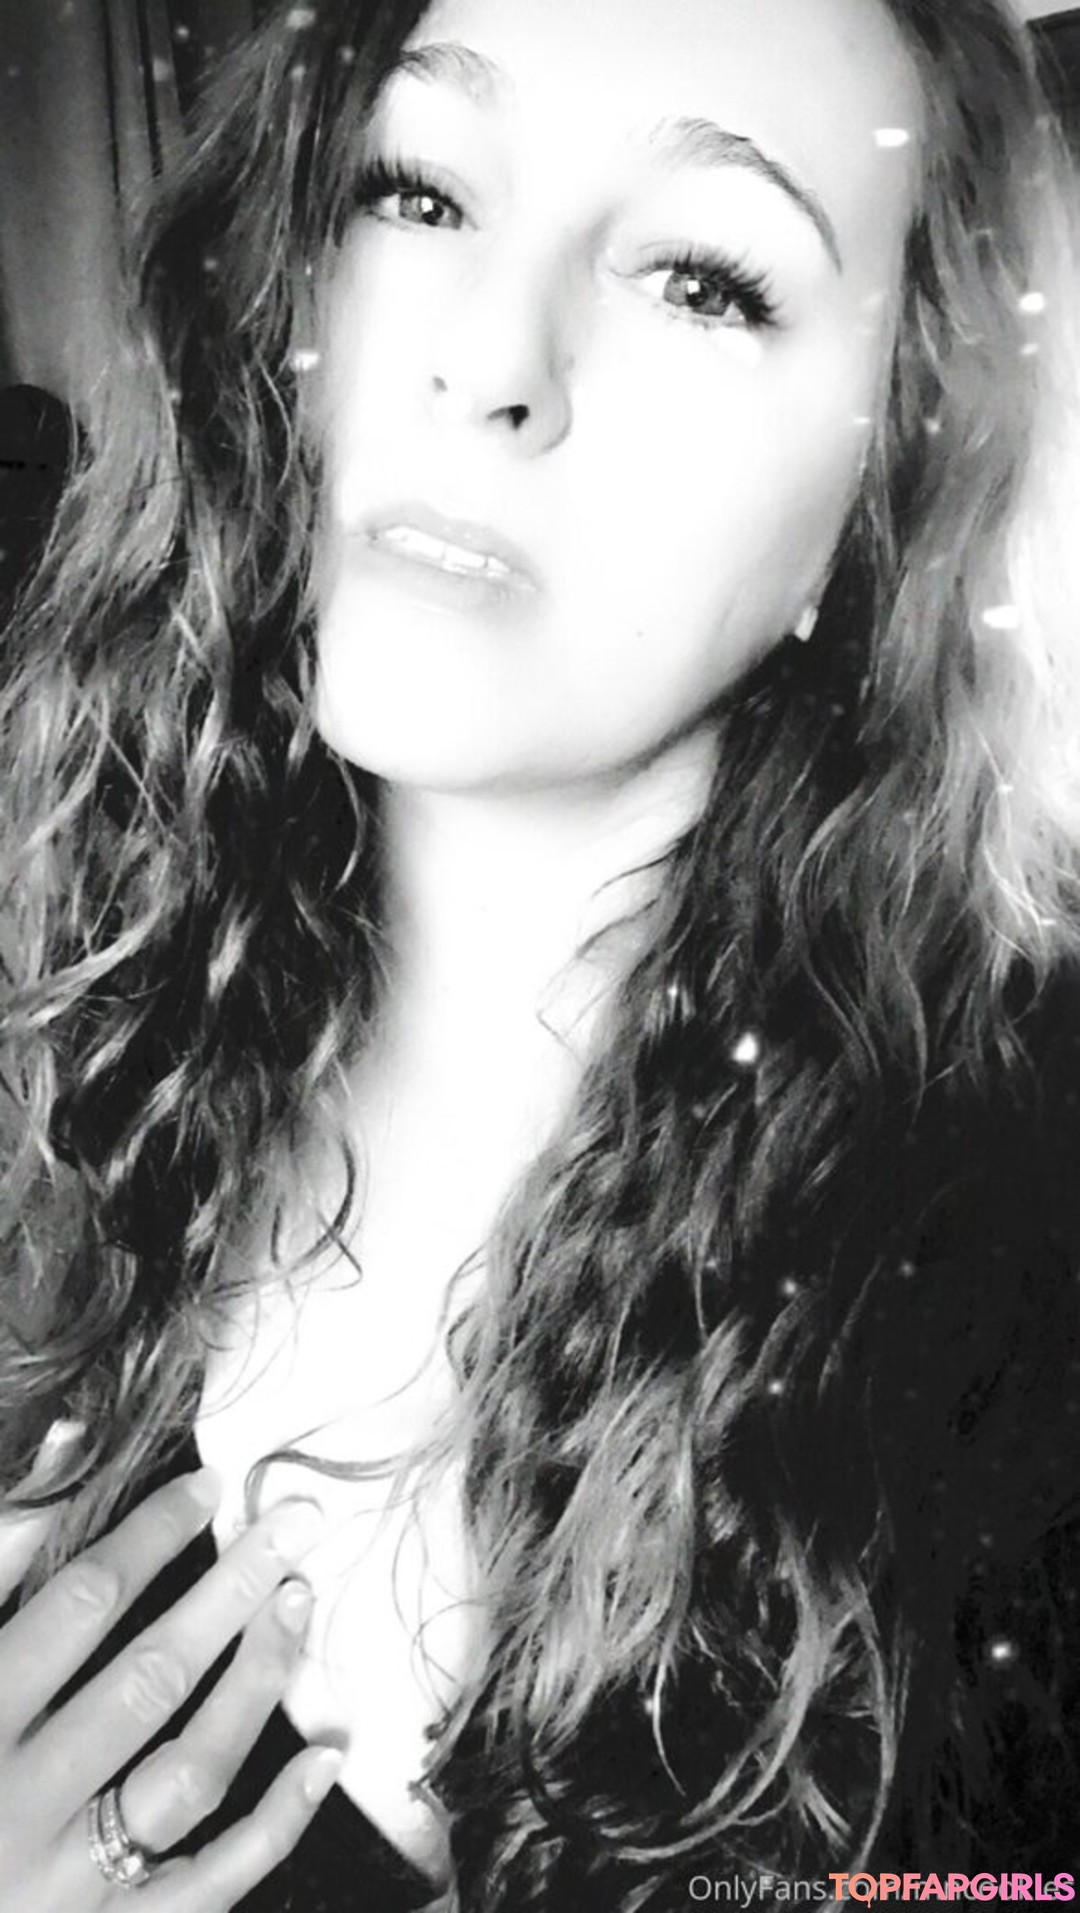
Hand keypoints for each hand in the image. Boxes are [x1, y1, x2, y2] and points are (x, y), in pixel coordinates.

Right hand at [0, 1467, 339, 1909]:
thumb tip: (58, 1452)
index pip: (76, 1609)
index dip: (149, 1539)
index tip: (211, 1485)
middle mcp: (18, 1810)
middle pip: (148, 1682)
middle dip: (228, 1593)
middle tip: (292, 1526)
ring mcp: (66, 1889)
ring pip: (189, 1775)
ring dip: (255, 1684)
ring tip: (297, 1605)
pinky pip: (210, 1886)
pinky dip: (275, 1824)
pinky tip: (324, 1757)